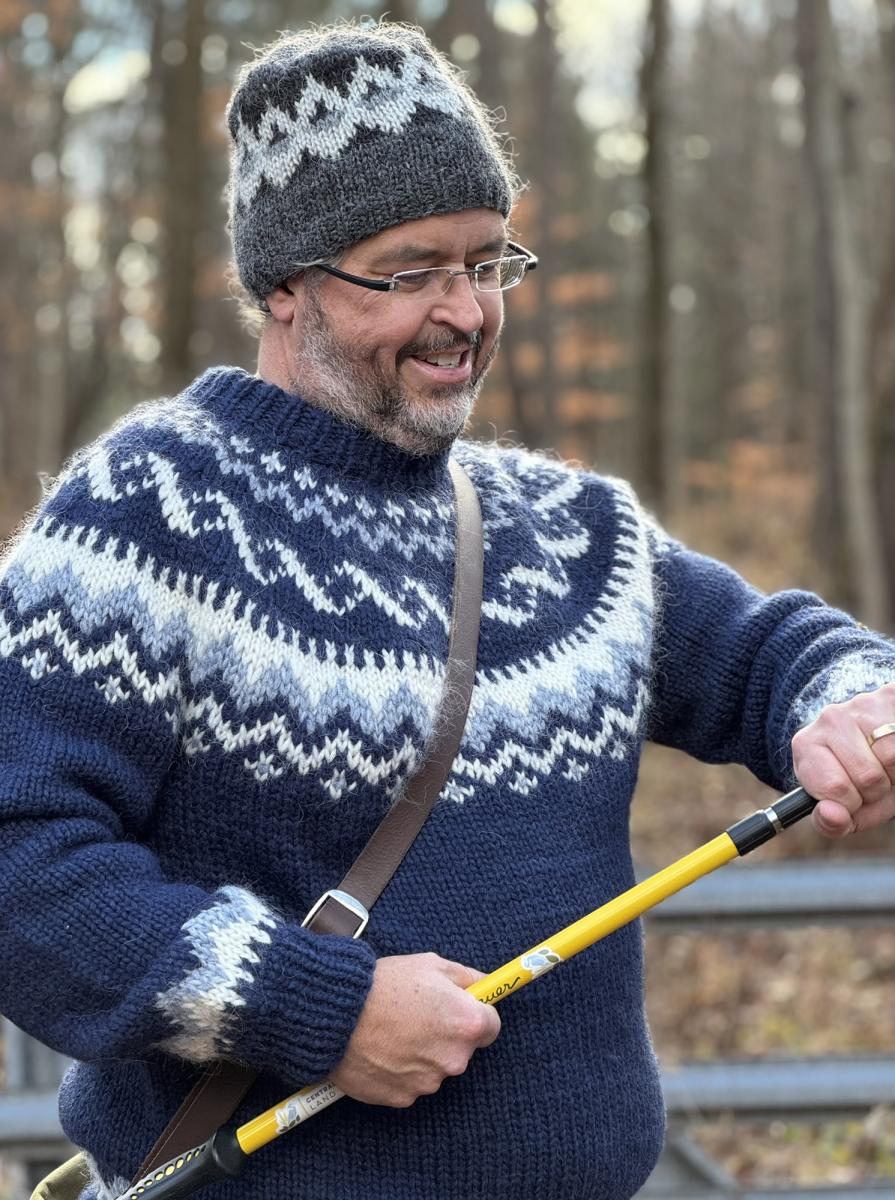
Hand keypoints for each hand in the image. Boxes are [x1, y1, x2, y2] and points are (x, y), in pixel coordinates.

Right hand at [330, 952, 500, 1106]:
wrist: (337, 1015)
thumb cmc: (383, 985)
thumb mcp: (430, 965)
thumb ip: (466, 977)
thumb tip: (485, 985)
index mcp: (466, 1024)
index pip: (491, 1026)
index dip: (475, 1013)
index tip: (460, 1006)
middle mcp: (453, 1059)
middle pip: (462, 1048)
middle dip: (446, 1033)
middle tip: (417, 1013)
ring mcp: (428, 1082)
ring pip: (434, 1065)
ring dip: (422, 1051)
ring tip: (393, 1028)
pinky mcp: (402, 1098)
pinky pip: (410, 1081)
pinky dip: (400, 1068)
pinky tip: (382, 1047)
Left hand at [791, 684, 894, 836]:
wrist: (874, 736)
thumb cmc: (854, 778)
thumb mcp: (839, 806)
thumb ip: (831, 821)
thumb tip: (831, 817)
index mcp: (807, 746)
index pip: (834, 788)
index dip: (852, 803)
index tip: (852, 798)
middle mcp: (829, 719)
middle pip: (867, 776)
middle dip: (877, 790)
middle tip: (872, 782)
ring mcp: (861, 705)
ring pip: (891, 757)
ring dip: (894, 774)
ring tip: (885, 767)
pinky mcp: (889, 697)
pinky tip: (893, 750)